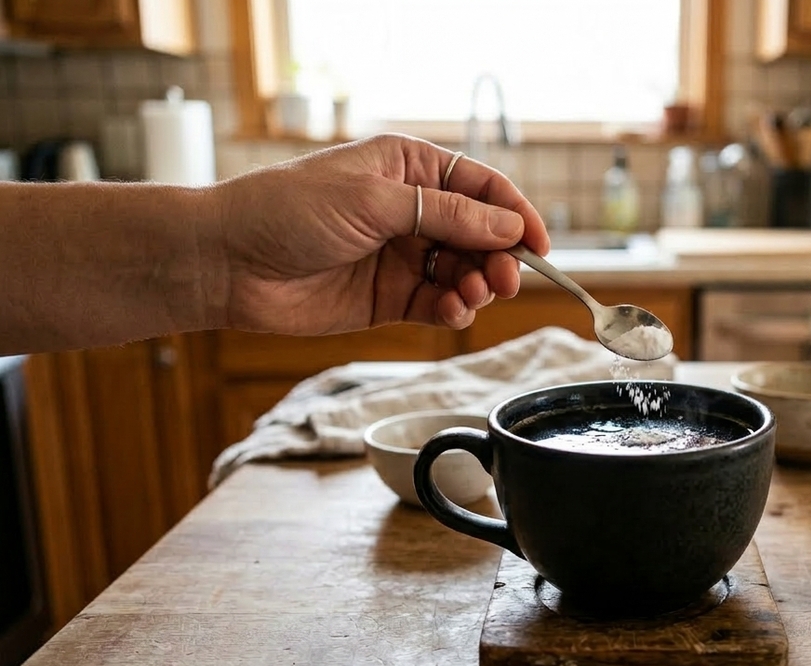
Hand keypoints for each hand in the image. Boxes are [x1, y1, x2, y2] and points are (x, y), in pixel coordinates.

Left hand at [213, 133, 549, 333]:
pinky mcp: (390, 298)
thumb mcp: (375, 202)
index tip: (540, 247)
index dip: (516, 215)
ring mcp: (402, 255)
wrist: (228, 262)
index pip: (483, 188)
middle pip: (482, 235)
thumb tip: (509, 227)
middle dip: (500, 258)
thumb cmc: (289, 211)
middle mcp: (412, 210)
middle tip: (504, 280)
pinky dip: (453, 310)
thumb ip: (447, 216)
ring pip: (466, 272)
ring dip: (479, 286)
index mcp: (410, 168)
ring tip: (472, 295)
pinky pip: (440, 304)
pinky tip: (450, 311)